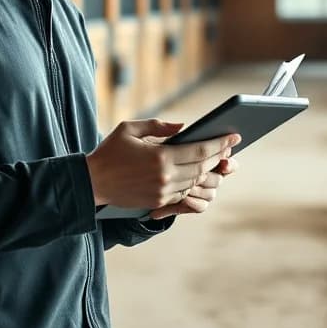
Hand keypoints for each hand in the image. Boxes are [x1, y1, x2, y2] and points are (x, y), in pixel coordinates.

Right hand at [86, 119, 240, 210]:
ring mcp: (163, 192)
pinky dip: (193, 182)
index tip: (234, 136)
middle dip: (219, 156)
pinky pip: (184, 192)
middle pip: (202, 167)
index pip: (200, 151)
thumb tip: (184, 127)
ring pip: (195, 181)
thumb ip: (159, 126)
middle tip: (230, 146)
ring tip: (217, 158)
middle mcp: (165, 177)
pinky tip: (198, 172)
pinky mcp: (158, 201)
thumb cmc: (109, 152)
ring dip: (208, 170)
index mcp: (160, 157)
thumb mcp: (130, 129)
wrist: (92, 183)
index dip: (220, 144)